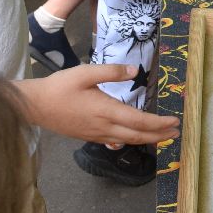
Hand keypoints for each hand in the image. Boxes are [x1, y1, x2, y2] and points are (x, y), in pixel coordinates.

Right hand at [14, 66, 180, 146]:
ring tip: (162, 137)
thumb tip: (135, 71)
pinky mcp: (89, 137)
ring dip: (147, 139)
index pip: (140, 121)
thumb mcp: (85, 73)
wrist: (36, 106)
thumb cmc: (60, 87)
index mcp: (106, 110)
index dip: (159, 123)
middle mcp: (105, 126)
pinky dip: (130, 140)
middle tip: (176, 133)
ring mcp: (97, 134)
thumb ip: (111, 72)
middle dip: (159, 134)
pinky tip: (133, 138)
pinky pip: (115, 141)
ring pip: (127, 140)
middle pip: (138, 135)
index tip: (175, 122)